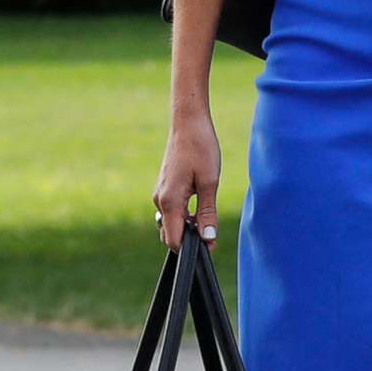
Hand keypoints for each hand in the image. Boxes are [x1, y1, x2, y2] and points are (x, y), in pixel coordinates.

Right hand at [153, 115, 220, 250]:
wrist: (188, 123)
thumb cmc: (200, 148)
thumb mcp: (209, 182)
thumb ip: (207, 213)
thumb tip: (208, 239)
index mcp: (170, 201)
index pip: (174, 240)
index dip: (192, 247)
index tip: (211, 243)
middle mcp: (160, 200)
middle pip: (171, 235)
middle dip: (189, 239)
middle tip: (212, 228)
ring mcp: (160, 194)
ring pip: (172, 223)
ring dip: (188, 225)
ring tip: (207, 213)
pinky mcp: (164, 188)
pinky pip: (172, 211)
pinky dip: (185, 215)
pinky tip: (200, 202)